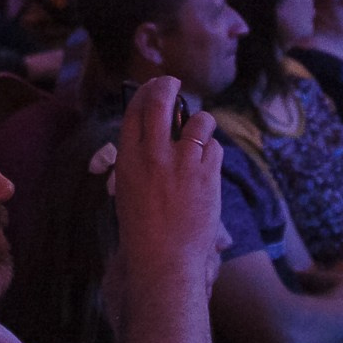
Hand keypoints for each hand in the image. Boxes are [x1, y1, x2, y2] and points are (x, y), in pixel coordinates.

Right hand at [111, 77, 223, 309]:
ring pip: (199, 121)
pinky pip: (214, 147)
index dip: (145, 93)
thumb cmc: (142, 231)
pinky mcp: (207, 174)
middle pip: (160, 101)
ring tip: (200, 133)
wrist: (164, 259)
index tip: (154, 87)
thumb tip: (152, 138)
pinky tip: (207, 166)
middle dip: (168, 87)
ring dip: (201, 122)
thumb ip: (138, 161)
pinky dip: (212, 152)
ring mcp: (182, 162)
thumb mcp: (128, 190)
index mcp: (128, 159)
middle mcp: (153, 154)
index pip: (135, 110)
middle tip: (174, 84)